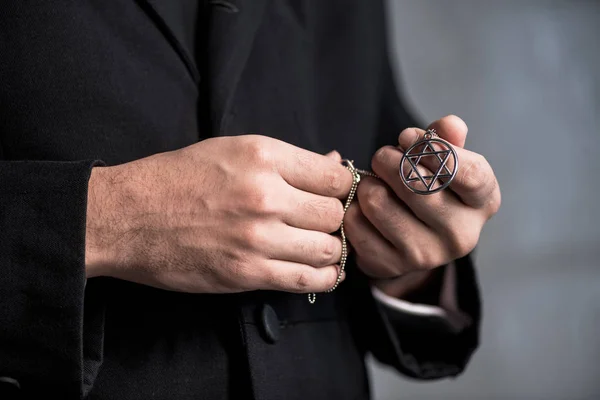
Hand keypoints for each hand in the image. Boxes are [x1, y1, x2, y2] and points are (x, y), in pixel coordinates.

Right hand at [85, 135, 352, 293]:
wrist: (127, 217)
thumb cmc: (177, 179)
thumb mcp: (231, 150)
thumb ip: (287, 159)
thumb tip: (333, 162)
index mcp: (263, 156)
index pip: (334, 175)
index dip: (343, 186)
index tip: (335, 193)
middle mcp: (266, 195)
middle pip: (335, 213)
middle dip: (335, 218)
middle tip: (322, 221)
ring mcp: (258, 237)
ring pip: (329, 247)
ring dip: (331, 248)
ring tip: (318, 244)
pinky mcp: (248, 273)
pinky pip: (308, 280)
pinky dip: (324, 277)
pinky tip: (321, 271)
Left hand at [344, 115, 499, 295]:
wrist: (414, 241)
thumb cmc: (432, 188)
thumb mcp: (445, 162)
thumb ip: (447, 138)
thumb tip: (451, 125)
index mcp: (483, 202)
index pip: (468, 173)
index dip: (431, 148)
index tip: (406, 136)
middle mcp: (461, 235)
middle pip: (415, 184)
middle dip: (388, 160)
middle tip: (383, 157)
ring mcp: (426, 255)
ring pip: (377, 201)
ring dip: (368, 184)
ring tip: (375, 183)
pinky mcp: (391, 266)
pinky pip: (356, 223)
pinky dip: (353, 207)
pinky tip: (364, 207)